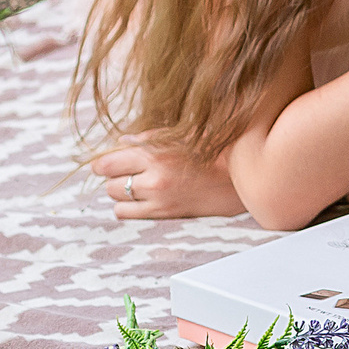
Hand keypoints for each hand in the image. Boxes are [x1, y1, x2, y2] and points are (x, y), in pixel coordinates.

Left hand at [91, 138, 246, 220]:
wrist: (246, 175)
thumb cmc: (218, 148)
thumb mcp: (184, 134)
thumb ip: (149, 137)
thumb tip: (121, 141)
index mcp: (155, 153)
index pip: (107, 163)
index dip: (102, 163)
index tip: (106, 163)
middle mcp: (153, 178)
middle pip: (109, 183)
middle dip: (114, 177)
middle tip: (127, 172)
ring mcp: (158, 199)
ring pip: (116, 200)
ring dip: (122, 192)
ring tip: (136, 185)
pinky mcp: (166, 213)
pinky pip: (129, 214)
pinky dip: (129, 207)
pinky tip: (143, 199)